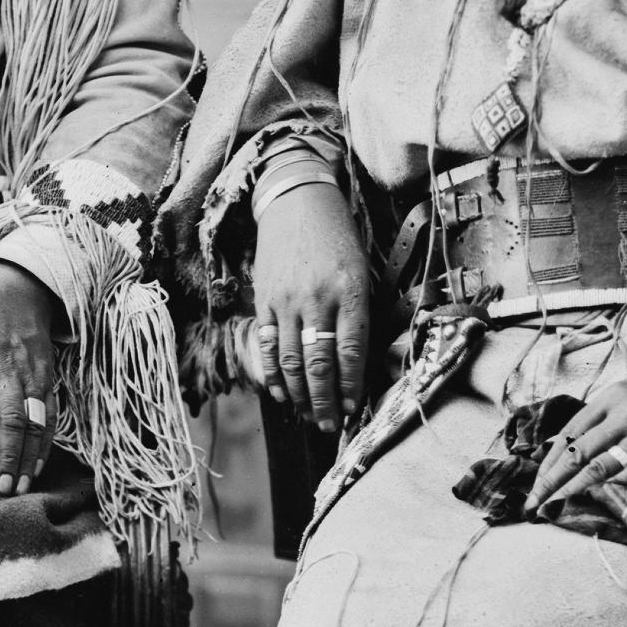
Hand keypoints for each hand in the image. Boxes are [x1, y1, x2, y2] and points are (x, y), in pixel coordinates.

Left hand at [0, 261, 63, 494]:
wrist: (17, 287)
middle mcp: (4, 363)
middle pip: (9, 415)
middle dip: (5, 455)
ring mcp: (29, 370)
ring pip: (33, 419)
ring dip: (26, 456)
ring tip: (17, 488)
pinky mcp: (47, 376)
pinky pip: (49, 414)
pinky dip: (44, 443)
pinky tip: (35, 469)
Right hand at [249, 183, 368, 431]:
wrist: (297, 202)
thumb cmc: (338, 238)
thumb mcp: (362, 270)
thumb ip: (360, 314)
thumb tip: (358, 362)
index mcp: (349, 292)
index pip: (351, 351)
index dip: (351, 385)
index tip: (353, 408)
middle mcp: (317, 299)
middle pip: (319, 364)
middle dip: (325, 400)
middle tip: (329, 424)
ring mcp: (287, 301)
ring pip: (291, 361)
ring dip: (301, 395)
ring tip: (309, 415)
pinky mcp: (265, 300)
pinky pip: (267, 346)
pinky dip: (273, 374)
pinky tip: (282, 393)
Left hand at [528, 357, 626, 509]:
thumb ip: (609, 414)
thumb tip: (576, 442)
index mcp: (614, 396)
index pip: (569, 432)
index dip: (547, 460)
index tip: (535, 481)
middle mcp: (625, 413)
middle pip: (575, 452)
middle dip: (549, 482)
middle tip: (531, 504)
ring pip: (599, 466)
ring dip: (571, 491)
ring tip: (553, 508)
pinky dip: (614, 488)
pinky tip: (597, 501)